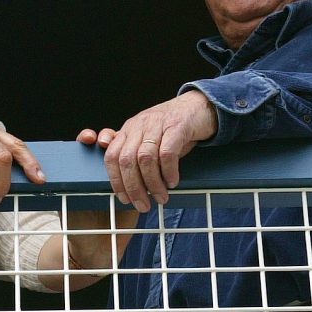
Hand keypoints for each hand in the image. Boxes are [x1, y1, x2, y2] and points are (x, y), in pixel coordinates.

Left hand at [77, 89, 217, 208]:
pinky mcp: (177, 126)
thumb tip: (125, 182)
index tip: (124, 198)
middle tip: (143, 204)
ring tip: (160, 196)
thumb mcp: (149, 139)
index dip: (116, 180)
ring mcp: (157, 124)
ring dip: (152, 183)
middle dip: (133, 188)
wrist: (199, 106)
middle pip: (127, 160)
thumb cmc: (173, 127)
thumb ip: (134, 154)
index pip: (111, 156)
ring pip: (145, 159)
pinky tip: (172, 181)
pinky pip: (167, 153)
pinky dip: (168, 172)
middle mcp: (139, 125)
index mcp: (129, 129)